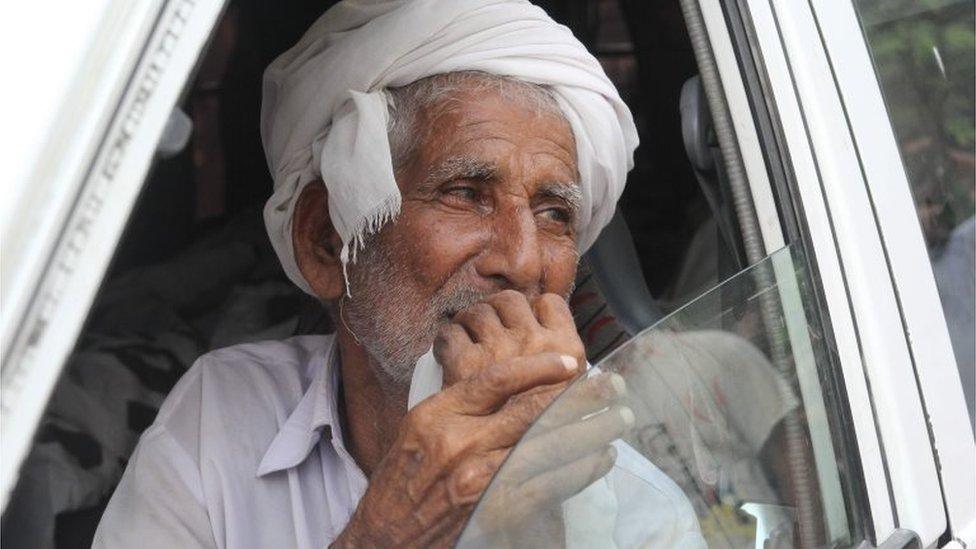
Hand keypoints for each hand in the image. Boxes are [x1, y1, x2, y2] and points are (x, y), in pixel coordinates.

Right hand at [332, 291, 630, 546]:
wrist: (387, 536)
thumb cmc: (404, 480)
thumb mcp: (420, 426)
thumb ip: (462, 403)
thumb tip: (512, 381)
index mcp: (440, 414)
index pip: (497, 378)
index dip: (539, 367)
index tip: (569, 361)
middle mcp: (462, 442)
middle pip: (532, 409)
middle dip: (580, 395)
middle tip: (612, 384)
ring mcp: (480, 477)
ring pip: (549, 445)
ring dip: (591, 430)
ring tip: (618, 418)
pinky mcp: (496, 509)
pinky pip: (550, 485)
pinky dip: (580, 470)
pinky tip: (600, 458)